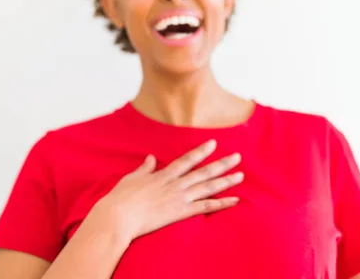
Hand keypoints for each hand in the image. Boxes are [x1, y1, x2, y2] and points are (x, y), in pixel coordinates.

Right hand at [87, 139, 242, 241]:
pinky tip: (234, 201)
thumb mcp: (132, 178)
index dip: (201, 151)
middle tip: (238, 157)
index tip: (214, 143)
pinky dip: (221, 204)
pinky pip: (206, 207)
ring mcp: (180, 198)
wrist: (119, 216)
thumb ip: (144, 168)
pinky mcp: (181, 213)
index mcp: (163, 175)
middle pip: (204, 171)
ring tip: (240, 175)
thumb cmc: (121, 198)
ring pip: (208, 187)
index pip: (187, 160)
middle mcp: (175, 184)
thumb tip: (150, 157)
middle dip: (222, 163)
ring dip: (226, 181)